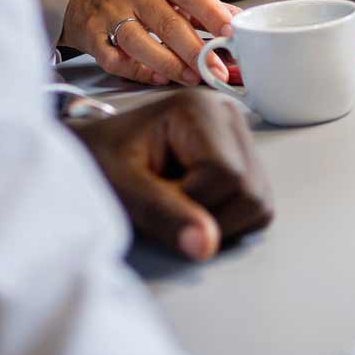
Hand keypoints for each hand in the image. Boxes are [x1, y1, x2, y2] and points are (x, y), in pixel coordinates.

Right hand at [62, 0, 237, 85]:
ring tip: (191, 78)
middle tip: (217, 71)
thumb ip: (199, 6)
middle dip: (197, 51)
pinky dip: (137, 71)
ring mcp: (110, 12)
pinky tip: (156, 77)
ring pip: (141, 41)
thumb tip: (238, 20)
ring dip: (169, 64)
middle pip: (168, 23)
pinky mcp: (92, 34)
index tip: (231, 33)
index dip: (212, 12)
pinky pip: (116, 58)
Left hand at [70, 89, 275, 260]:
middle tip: (164, 203)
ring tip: (176, 203)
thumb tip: (207, 246)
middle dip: (206, 215)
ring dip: (216, 221)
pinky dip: (226, 219)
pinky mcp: (244, 160)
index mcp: (200, 108)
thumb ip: (162, 214)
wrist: (96, 154)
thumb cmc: (101, 162)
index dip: (191, 204)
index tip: (153, 198)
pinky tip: (192, 205)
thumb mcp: (121, 187)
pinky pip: (256, 208)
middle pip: (250, 191)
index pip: (226, 176)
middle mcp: (229, 115)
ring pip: (258, 203)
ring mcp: (240, 137)